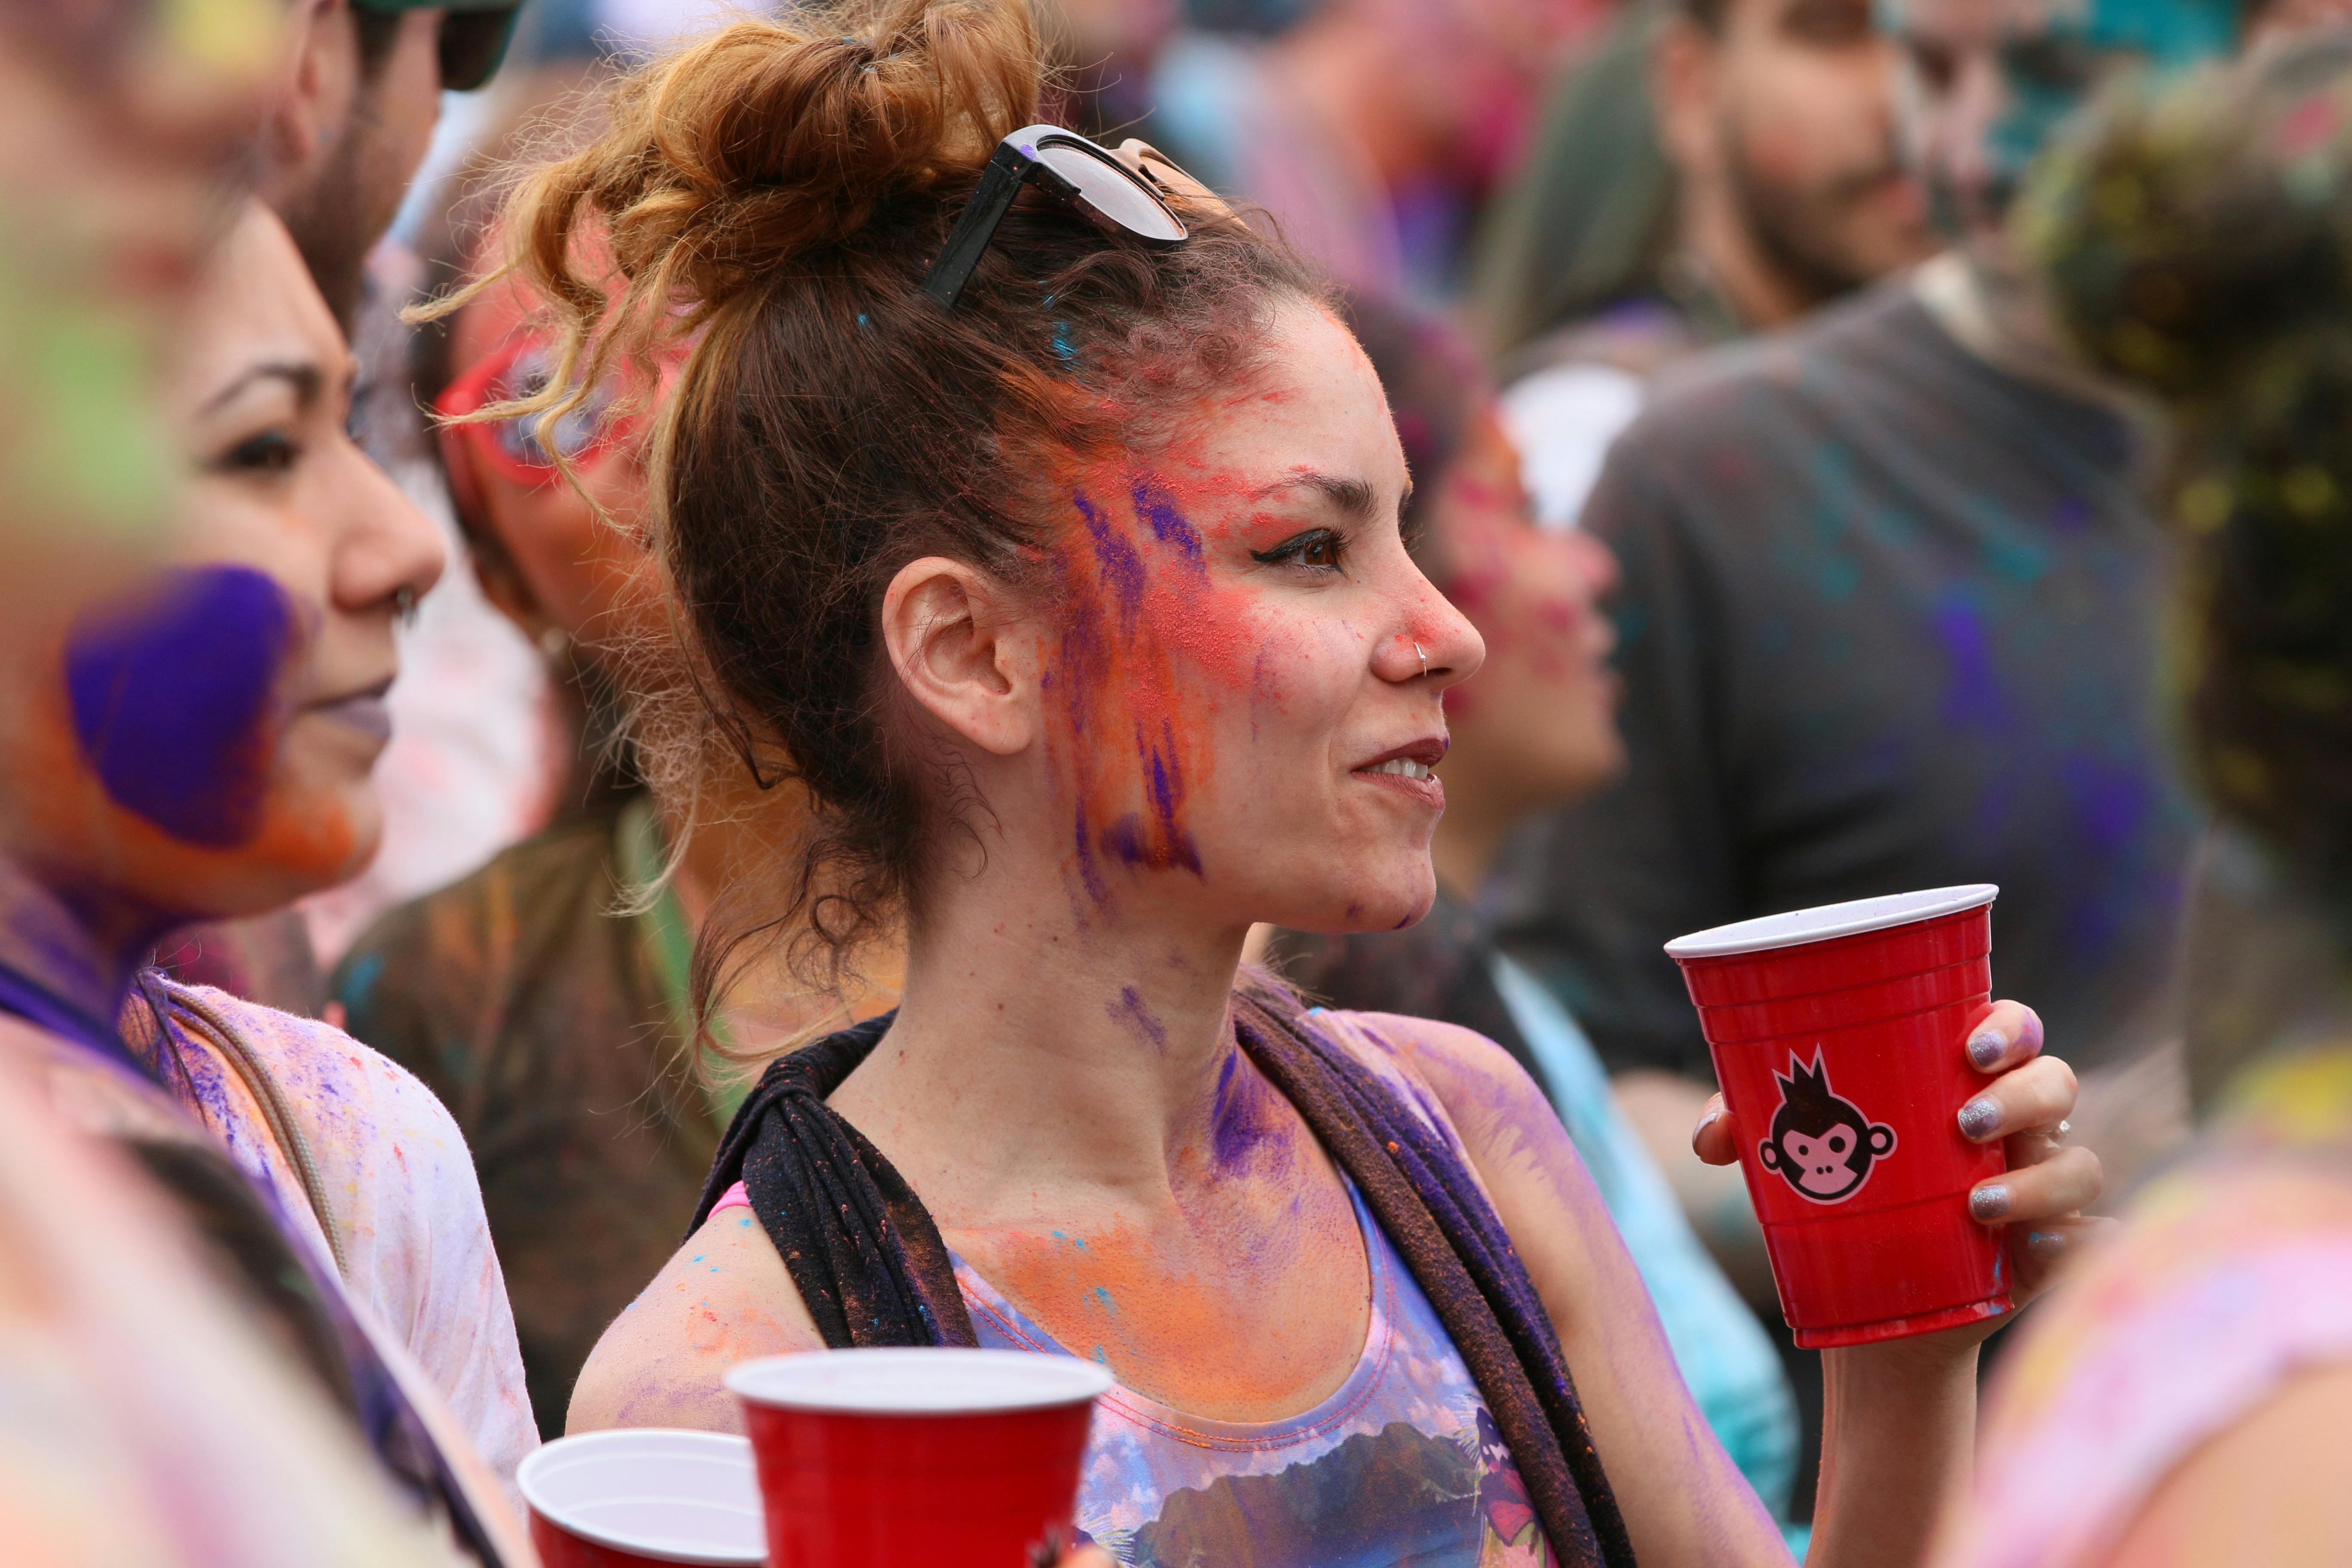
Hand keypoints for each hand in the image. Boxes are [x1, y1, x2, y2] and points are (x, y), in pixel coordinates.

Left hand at [1690, 1000, 2105, 1326]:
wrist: (1877, 1306)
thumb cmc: (1844, 1197)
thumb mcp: (1795, 1157)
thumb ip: (1750, 1129)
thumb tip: (1714, 1139)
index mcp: (1969, 1081)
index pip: (2014, 1029)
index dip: (2007, 1026)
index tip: (1969, 1047)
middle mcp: (2021, 1125)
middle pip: (2056, 1083)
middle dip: (2022, 1095)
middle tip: (1966, 1122)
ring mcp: (2045, 1185)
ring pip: (2078, 1161)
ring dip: (2037, 1179)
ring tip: (1975, 1205)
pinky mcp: (2057, 1249)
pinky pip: (2094, 1236)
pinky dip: (2075, 1239)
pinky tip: (2036, 1248)